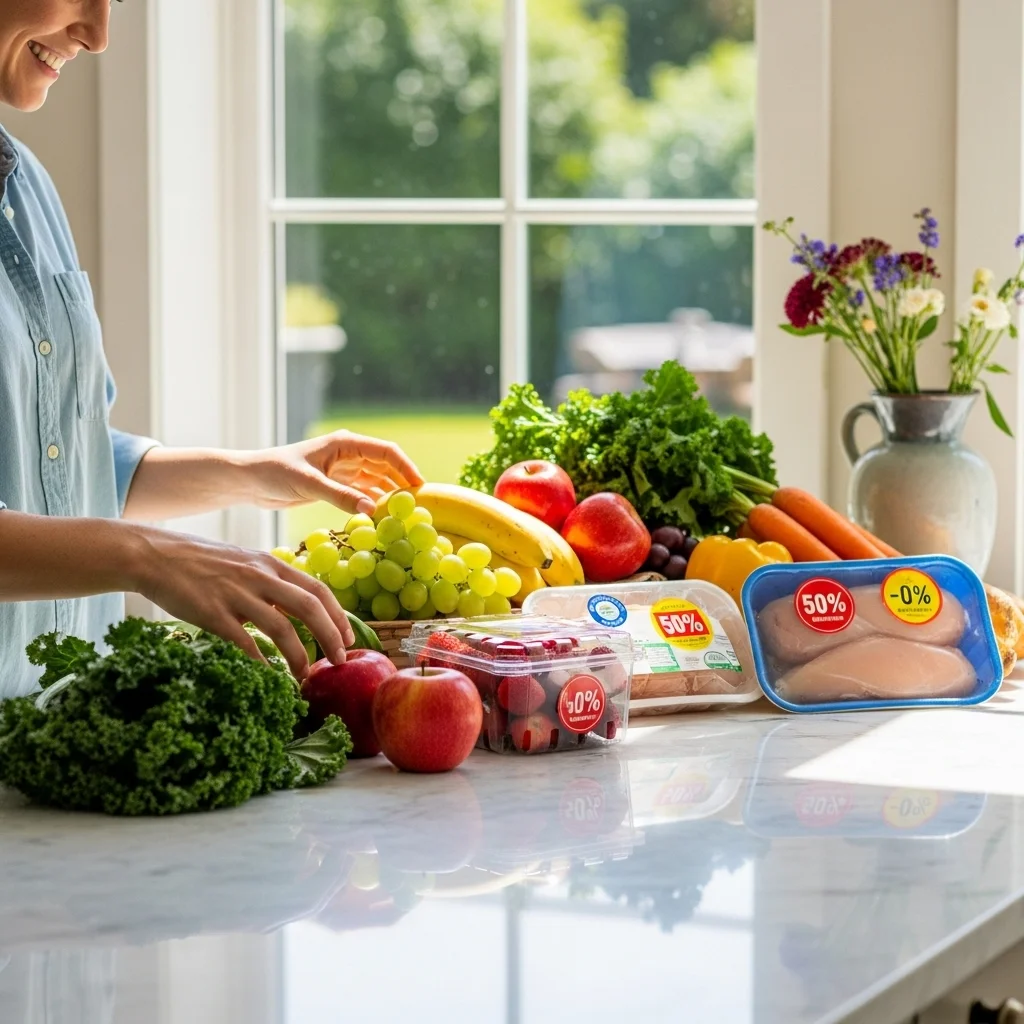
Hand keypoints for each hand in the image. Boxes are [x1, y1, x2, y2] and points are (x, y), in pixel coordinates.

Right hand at [132, 527, 354, 679]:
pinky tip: (268, 675)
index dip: (338, 616)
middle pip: (309, 607)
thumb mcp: (246, 563)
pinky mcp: (212, 612)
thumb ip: (272, 583)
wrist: (158, 555)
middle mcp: (260, 576)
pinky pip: (244, 641)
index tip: (348, 639)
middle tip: (338, 661)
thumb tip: (300, 609)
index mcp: (272, 565)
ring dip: (298, 655)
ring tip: (303, 675)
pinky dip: (261, 661)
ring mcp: (237, 593)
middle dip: (329, 637)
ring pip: (281, 627)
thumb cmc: (203, 563)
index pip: (318, 589)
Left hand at [244, 431, 423, 516]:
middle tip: (419, 504)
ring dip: (390, 494)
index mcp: (345, 443)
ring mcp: (343, 470)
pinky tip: (384, 516)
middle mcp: (348, 454)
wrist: (250, 481)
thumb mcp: (309, 484)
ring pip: (377, 480)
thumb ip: (340, 496)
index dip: (406, 467)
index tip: (420, 486)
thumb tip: (373, 509)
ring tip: (405, 512)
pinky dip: (374, 502)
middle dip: (403, 482)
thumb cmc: (275, 473)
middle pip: (386, 466)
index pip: (386, 452)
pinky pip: (363, 493)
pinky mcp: (336, 485)